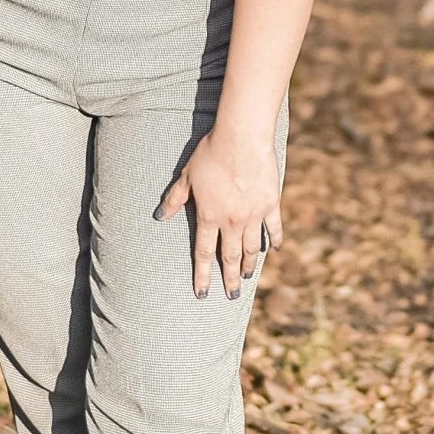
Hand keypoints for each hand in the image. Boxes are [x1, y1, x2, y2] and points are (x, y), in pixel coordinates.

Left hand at [157, 124, 282, 299]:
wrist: (241, 138)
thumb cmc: (210, 153)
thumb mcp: (187, 176)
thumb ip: (174, 199)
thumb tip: (159, 216)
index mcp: (209, 217)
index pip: (204, 254)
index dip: (203, 275)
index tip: (202, 294)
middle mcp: (232, 221)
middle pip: (230, 257)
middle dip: (229, 278)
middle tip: (231, 295)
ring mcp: (253, 214)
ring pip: (252, 247)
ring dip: (249, 264)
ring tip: (247, 276)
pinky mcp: (271, 203)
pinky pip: (273, 227)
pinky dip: (274, 240)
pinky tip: (274, 250)